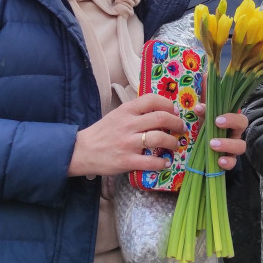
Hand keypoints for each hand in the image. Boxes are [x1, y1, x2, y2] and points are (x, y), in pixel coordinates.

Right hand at [68, 94, 186, 177]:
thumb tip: (159, 112)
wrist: (81, 151)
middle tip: (181, 128)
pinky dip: (162, 162)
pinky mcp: (126, 161)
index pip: (152, 99)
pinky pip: (150, 162)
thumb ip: (135, 112)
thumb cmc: (102, 132)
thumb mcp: (117, 115)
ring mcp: (128, 143)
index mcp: (126, 110)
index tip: (174, 110)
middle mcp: (128, 124)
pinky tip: (165, 162)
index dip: (168, 104)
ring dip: (172, 142)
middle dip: (176, 123)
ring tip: (175, 145)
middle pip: (161, 118)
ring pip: (159, 138)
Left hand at [206, 111, 247, 170]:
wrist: (203, 148)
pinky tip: (218, 161)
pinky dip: (227, 163)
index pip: (240, 118)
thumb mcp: (205, 120)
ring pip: (241, 147)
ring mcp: (234, 148)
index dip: (232, 119)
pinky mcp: (229, 161)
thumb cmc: (207, 130)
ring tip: (212, 145)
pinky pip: (233, 163)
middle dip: (231, 125)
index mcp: (232, 123)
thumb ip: (203, 113)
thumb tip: (198, 108)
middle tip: (216, 129)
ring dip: (227, 145)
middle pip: (243, 128)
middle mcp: (236, 134)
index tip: (217, 120)